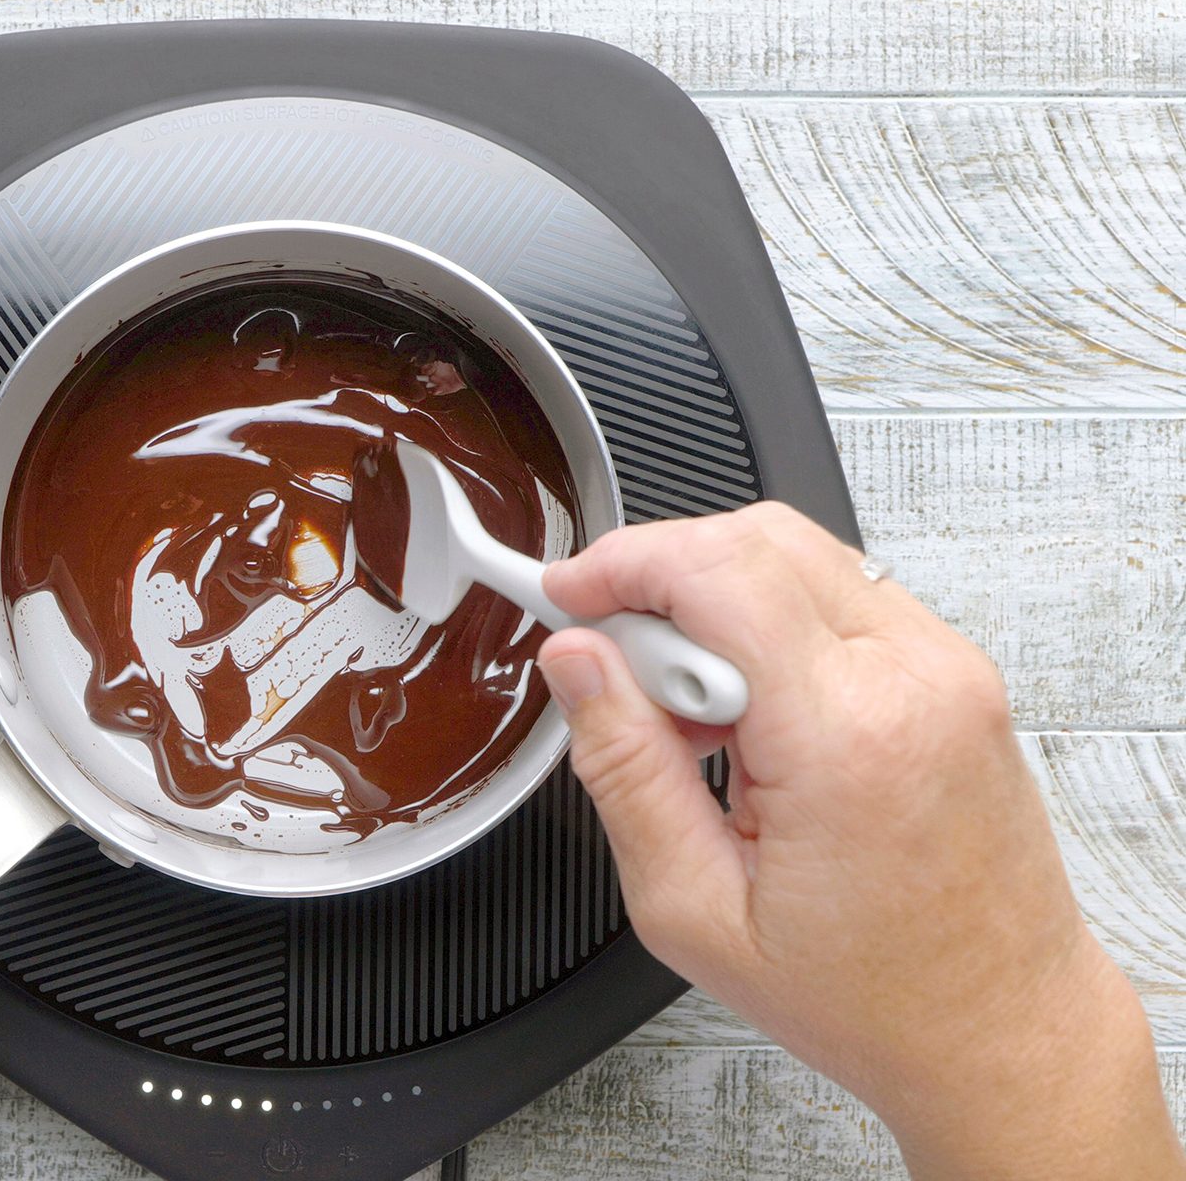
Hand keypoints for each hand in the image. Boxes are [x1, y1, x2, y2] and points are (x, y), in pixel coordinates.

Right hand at [538, 501, 1184, 1180]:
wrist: (1000, 1030)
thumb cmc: (872, 996)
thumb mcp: (694, 908)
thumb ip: (622, 767)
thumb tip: (577, 663)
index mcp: (846, 737)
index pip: (718, 572)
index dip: (622, 564)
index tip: (568, 595)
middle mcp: (914, 680)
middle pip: (758, 539)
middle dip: (662, 573)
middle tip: (615, 657)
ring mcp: (950, 669)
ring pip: (801, 553)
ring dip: (719, 598)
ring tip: (691, 708)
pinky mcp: (959, 673)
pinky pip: (843, 593)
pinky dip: (774, 621)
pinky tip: (750, 709)